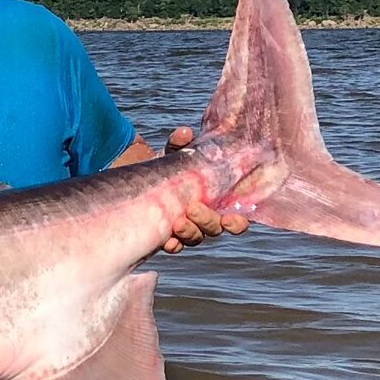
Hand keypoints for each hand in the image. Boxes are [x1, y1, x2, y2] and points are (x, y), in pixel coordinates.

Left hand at [160, 126, 249, 252]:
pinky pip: (174, 246)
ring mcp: (187, 228)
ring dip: (189, 232)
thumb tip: (184, 133)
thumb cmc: (170, 166)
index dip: (237, 222)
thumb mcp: (175, 154)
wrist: (142, 179)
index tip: (229, 218)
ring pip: (195, 238)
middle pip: (215, 228)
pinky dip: (172, 244)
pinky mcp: (168, 235)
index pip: (236, 218)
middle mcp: (205, 217)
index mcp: (217, 200)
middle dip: (206, 221)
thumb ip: (180, 144)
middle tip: (193, 209)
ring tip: (177, 221)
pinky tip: (166, 241)